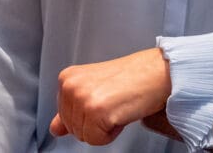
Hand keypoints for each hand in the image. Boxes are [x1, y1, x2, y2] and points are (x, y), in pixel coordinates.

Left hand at [49, 48, 171, 145]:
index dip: (88, 115)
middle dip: (95, 123)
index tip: (105, 98)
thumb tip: (55, 129)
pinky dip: (111, 133)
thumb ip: (72, 111)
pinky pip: (96, 141)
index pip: (65, 117)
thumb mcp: (96, 90)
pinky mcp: (95, 110)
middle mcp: (70, 85)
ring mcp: (82, 97)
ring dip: (104, 128)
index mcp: (67, 78)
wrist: (157, 72)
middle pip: (72, 129)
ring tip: (118, 106)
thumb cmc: (132, 79)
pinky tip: (121, 113)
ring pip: (83, 137)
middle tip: (113, 102)